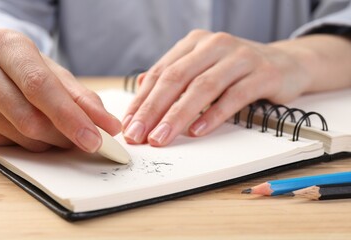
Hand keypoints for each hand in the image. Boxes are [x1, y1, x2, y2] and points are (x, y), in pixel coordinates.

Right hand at [0, 29, 120, 151]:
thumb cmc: (25, 66)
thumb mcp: (53, 71)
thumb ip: (81, 97)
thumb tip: (109, 126)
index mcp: (9, 47)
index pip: (40, 86)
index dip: (69, 117)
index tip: (94, 139)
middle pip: (30, 119)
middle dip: (65, 135)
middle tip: (85, 138)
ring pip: (22, 138)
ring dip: (50, 141)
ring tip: (57, 127)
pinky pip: (10, 145)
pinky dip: (32, 143)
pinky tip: (34, 128)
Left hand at [122, 29, 348, 145]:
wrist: (286, 64)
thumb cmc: (237, 70)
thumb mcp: (203, 68)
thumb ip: (174, 76)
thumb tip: (141, 89)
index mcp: (195, 42)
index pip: (161, 72)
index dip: (142, 100)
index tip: (129, 124)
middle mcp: (215, 44)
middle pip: (177, 78)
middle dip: (153, 109)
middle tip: (138, 135)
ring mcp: (240, 57)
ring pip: (202, 87)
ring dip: (178, 116)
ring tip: (161, 137)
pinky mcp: (262, 74)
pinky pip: (233, 97)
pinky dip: (213, 115)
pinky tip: (196, 132)